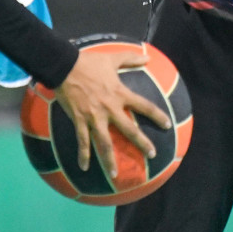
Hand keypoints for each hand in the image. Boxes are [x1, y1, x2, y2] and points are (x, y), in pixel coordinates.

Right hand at [53, 45, 172, 177]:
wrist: (64, 66)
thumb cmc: (89, 62)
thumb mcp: (112, 58)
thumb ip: (131, 59)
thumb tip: (148, 57)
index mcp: (120, 94)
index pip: (144, 106)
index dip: (157, 115)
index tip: (167, 125)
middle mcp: (110, 108)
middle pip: (129, 129)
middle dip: (142, 143)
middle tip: (152, 154)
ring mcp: (94, 117)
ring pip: (104, 142)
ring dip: (109, 159)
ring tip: (115, 174)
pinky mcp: (79, 120)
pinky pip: (82, 141)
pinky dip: (83, 155)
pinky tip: (84, 167)